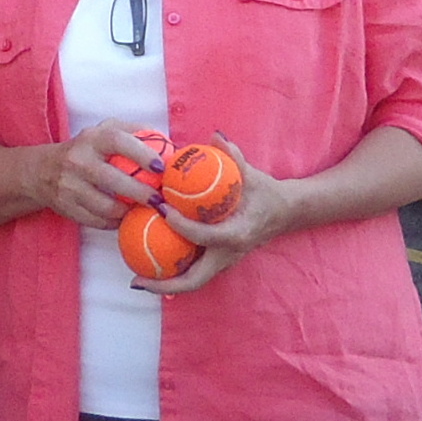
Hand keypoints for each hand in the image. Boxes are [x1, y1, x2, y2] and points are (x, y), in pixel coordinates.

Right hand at [32, 121, 166, 229]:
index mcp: (92, 139)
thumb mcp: (103, 131)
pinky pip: (97, 221)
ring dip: (129, 211)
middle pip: (113, 179)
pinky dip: (115, 221)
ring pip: (105, 206)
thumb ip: (134, 132)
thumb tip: (168, 143)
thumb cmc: (85, 150)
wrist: (42, 172)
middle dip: (140, 192)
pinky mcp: (67, 207)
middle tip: (159, 200)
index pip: (117, 141)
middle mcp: (78, 161)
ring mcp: (70, 186)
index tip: (160, 167)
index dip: (141, 153)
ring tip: (143, 210)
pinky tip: (125, 217)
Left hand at [140, 134, 301, 294]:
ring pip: (192, 283)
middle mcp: (229, 255)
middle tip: (136, 279)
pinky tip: (150, 265)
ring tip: (136, 279)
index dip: (181, 226)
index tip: (161, 209)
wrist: (285, 213)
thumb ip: (234, 156)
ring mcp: (224, 263)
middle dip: (164, 284)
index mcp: (237, 234)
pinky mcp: (219, 262)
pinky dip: (173, 274)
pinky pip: (194, 273)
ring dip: (165, 284)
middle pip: (194, 280)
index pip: (204, 235)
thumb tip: (216, 136)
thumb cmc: (266, 193)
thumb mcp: (252, 174)